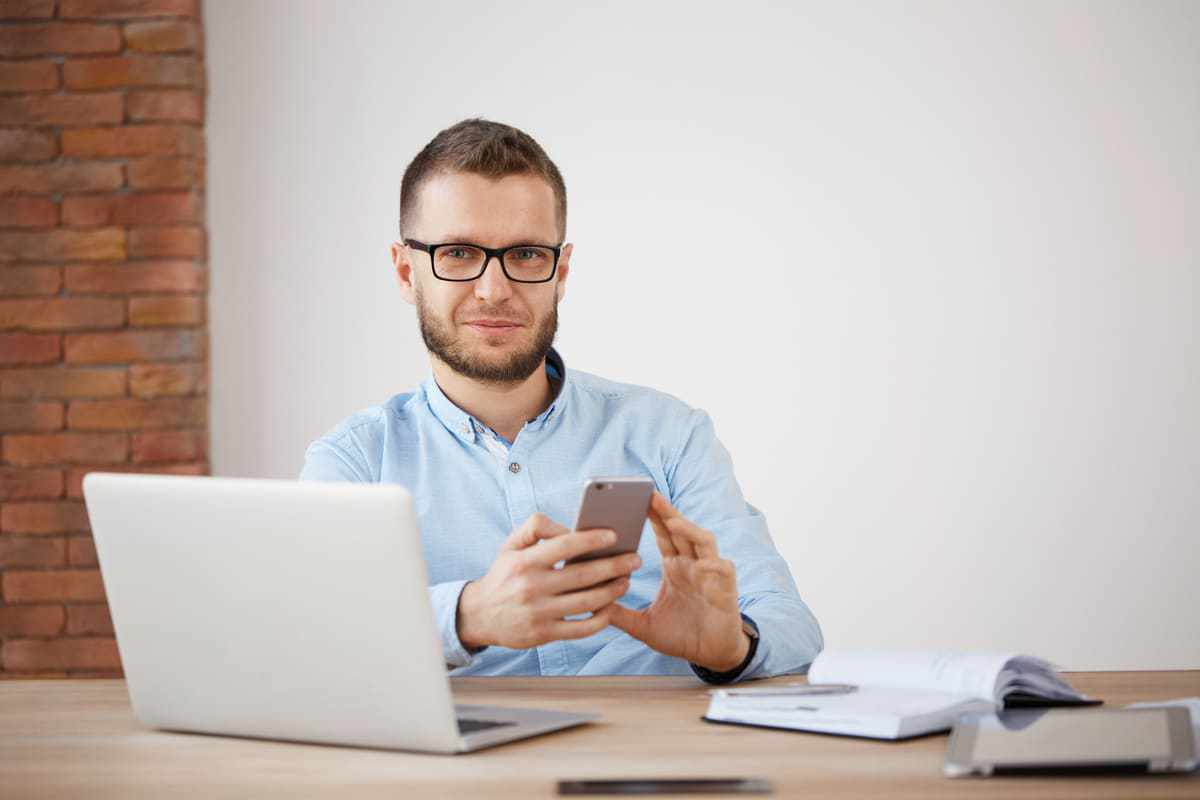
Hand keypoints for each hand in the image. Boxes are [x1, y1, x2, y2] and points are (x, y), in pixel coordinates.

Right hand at [457, 512, 642, 650]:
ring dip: (613, 591)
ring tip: (625, 581)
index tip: (614, 535)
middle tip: (635, 560)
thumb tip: (570, 528)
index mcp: (525, 561)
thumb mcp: (511, 545)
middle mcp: (532, 587)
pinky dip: (601, 618)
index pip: (565, 545)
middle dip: (615, 566)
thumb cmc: (503, 575)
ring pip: (588, 602)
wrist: (479, 615)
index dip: (592, 539)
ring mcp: (539, 613)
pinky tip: (610, 607)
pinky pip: (582, 628)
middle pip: (584, 575)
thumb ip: (537, 527)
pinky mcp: (545, 635)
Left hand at [607, 492, 748, 671]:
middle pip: (681, 530)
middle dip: (667, 512)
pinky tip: (704, 563)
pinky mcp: (726, 588)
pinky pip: (722, 569)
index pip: (663, 534)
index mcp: (675, 567)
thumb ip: (620, 614)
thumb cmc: (682, 636)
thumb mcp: (644, 626)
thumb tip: (592, 605)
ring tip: (673, 522)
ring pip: (704, 542)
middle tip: (649, 495)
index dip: (653, 516)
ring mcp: (711, 574)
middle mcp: (693, 564)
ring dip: (690, 530)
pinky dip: (714, 564)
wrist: (711, 655)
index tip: (634, 499)